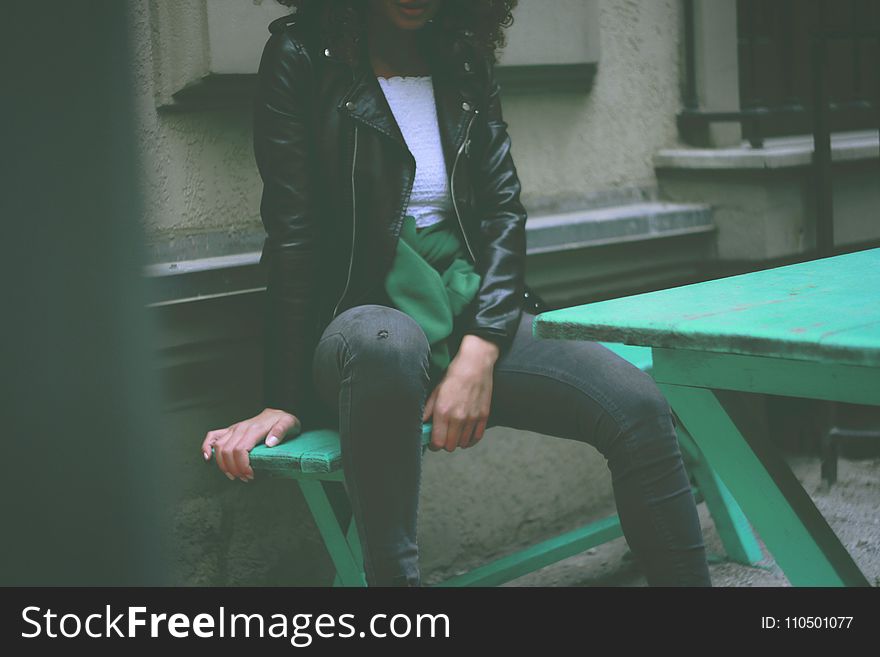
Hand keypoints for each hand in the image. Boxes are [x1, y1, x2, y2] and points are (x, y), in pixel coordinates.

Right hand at [201, 407, 301, 481]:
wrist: (277, 414)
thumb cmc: (283, 421)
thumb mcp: (289, 424)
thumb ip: (281, 431)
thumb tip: (270, 442)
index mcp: (254, 429)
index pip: (240, 449)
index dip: (242, 466)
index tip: (250, 475)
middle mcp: (241, 428)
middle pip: (227, 451)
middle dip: (234, 469)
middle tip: (244, 478)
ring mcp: (234, 429)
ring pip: (218, 447)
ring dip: (223, 465)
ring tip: (233, 475)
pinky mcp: (229, 430)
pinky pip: (213, 436)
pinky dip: (206, 447)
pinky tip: (207, 458)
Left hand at [422, 335, 498, 451]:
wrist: (475, 364)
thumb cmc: (454, 375)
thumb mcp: (435, 391)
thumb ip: (427, 410)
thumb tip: (421, 423)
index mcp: (443, 411)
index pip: (437, 442)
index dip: (433, 444)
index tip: (433, 440)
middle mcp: (458, 417)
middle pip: (450, 446)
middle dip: (444, 443)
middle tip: (443, 435)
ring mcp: (472, 418)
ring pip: (463, 444)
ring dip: (457, 441)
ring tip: (454, 431)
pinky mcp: (484, 416)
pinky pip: (476, 438)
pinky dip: (470, 439)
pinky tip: (465, 433)